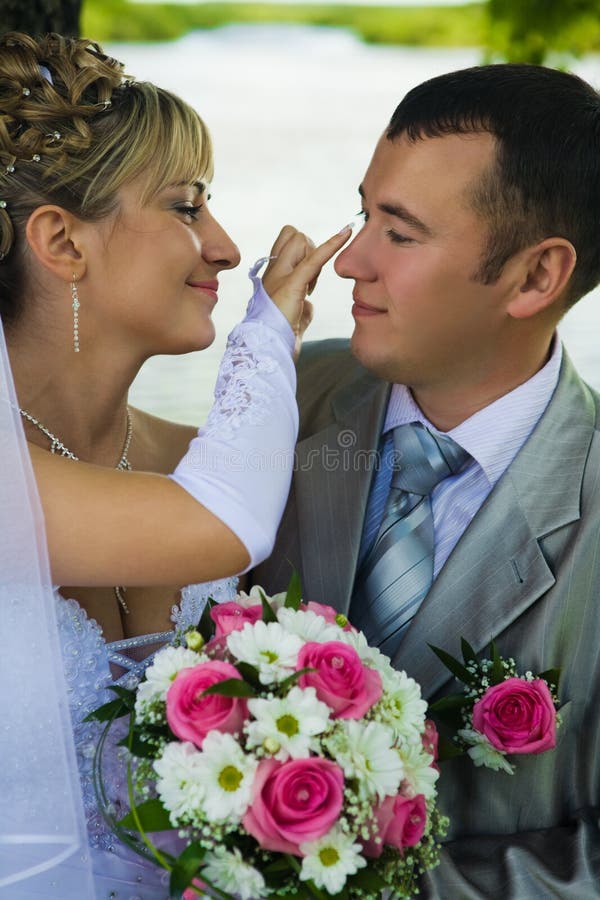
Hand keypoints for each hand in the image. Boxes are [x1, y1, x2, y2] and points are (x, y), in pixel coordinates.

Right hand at [262, 224, 352, 354]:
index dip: (303, 251)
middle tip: (312, 279)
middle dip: (310, 250)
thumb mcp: (292, 316)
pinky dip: (332, 244)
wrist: (267, 349)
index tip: (311, 276)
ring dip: (315, 258)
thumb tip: (308, 304)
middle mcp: (274, 270)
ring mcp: (281, 275)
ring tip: (310, 289)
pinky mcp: (293, 284)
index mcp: (273, 276)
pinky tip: (347, 232)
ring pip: (302, 240)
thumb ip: (300, 305)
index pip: (287, 242)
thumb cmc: (279, 337)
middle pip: (293, 235)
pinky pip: (315, 257)